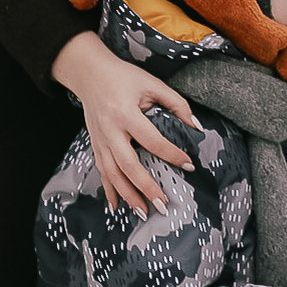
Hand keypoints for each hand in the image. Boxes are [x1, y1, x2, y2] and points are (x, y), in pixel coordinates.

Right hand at [52, 32, 198, 213]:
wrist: (89, 73)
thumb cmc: (123, 77)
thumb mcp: (152, 83)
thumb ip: (177, 104)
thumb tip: (197, 127)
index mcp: (125, 113)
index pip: (152, 140)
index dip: (171, 154)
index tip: (188, 165)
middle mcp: (110, 130)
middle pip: (128, 165)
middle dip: (146, 187)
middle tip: (163, 205)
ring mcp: (99, 140)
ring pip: (113, 174)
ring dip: (128, 195)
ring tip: (144, 212)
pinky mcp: (95, 145)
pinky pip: (102, 172)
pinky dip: (110, 191)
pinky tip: (117, 207)